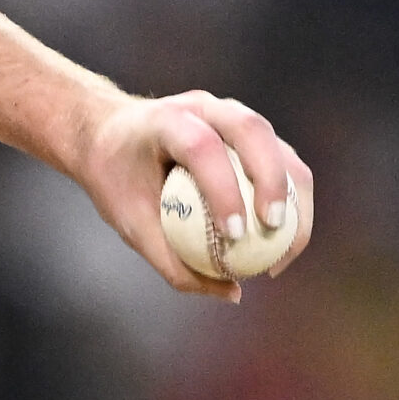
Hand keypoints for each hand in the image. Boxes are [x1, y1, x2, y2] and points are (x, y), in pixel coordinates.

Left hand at [71, 89, 312, 299]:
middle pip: (252, 130)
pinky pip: (281, 158)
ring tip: (288, 245)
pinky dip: (290, 193)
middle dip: (271, 181)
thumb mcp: (129, 223)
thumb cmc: (115, 179)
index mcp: (164, 120)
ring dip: (292, 191)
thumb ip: (171, 260)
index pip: (200, 146)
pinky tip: (286, 236)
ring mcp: (229, 112)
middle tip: (272, 230)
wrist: (106, 137)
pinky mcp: (248, 129)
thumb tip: (231, 292)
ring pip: (276, 143)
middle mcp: (202, 106)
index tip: (233, 235)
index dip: (223, 188)